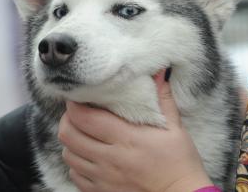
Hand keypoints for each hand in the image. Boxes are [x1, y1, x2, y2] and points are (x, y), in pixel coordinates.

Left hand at [58, 69, 211, 191]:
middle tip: (77, 114)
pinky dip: (77, 164)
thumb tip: (160, 71)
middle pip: (68, 135)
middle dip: (67, 120)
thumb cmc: (179, 161)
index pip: (84, 117)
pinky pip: (75, 176)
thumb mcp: (175, 127)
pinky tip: (89, 156)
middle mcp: (110, 158)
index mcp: (127, 138)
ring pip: (68, 155)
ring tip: (83, 134)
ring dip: (71, 142)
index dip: (74, 105)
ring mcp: (103, 177)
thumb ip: (163, 98)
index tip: (79, 98)